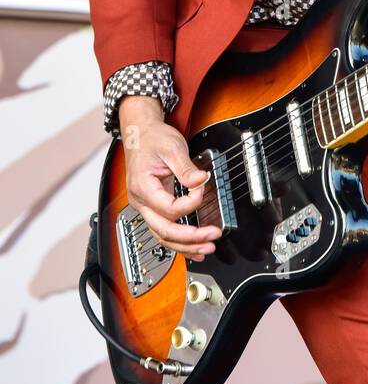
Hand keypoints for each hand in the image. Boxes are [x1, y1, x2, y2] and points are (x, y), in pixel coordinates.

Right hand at [119, 98, 220, 261]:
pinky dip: (178, 242)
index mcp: (143, 187)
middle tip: (211, 237)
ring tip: (206, 249)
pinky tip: (193, 248)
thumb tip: (200, 181)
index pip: (169, 208)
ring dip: (185, 246)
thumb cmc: (153, 140)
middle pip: (164, 231)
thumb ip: (186, 168)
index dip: (190, 204)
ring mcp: (145, 207)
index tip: (202, 190)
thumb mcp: (173, 148)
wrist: (141, 135)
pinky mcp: (152, 207)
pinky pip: (163, 231)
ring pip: (162, 236)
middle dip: (190, 238)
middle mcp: (141, 202)